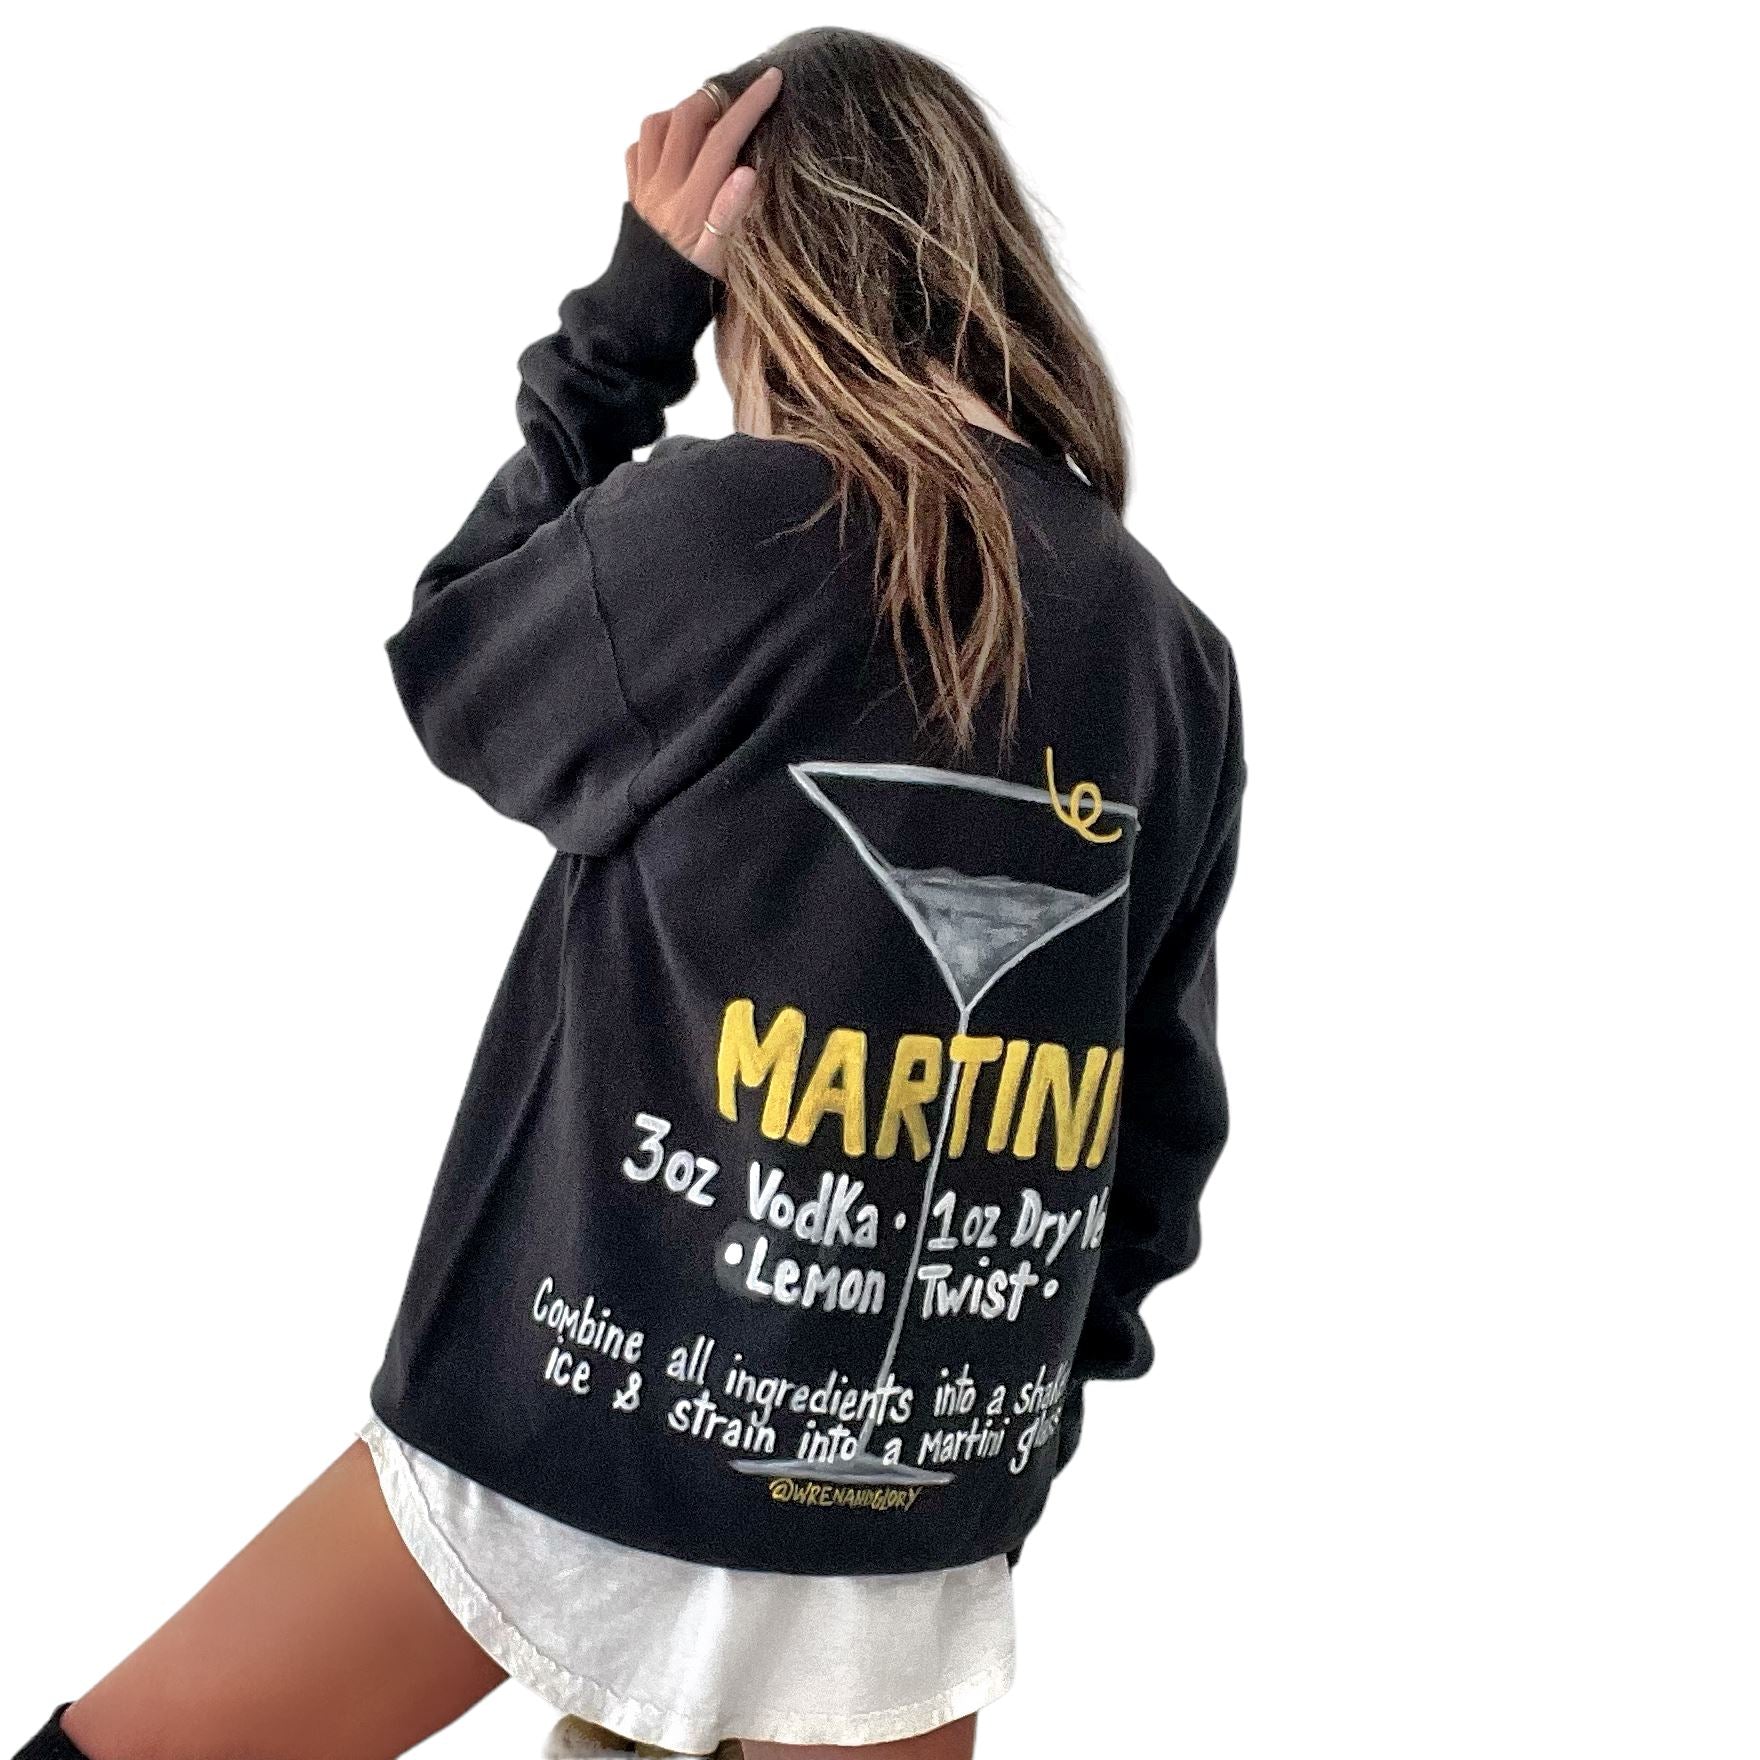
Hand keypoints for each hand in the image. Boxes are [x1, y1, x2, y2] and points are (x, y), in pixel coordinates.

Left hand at [625, 67, 782, 278]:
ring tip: (708, 119)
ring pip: (656, 126)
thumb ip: (732, 216)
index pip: (723, 139)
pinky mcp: (631, 195)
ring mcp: (643, 189)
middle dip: (714, 98)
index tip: (771, 81)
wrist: (642, 313)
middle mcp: (663, 189)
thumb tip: (747, 171)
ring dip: (683, 111)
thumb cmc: (690, 294)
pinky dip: (656, 137)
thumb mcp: (722, 263)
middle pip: (686, 118)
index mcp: (691, 204)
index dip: (749, 106)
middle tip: (737, 100)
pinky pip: (637, 150)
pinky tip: (675, 147)